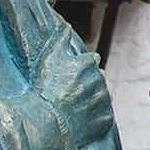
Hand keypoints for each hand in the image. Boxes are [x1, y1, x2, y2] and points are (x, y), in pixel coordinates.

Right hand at [34, 27, 113, 148]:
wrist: (46, 124)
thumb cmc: (44, 89)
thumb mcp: (48, 59)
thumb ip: (60, 39)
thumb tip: (66, 25)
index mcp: (88, 63)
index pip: (89, 62)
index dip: (77, 70)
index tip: (67, 79)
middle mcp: (100, 80)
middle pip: (95, 80)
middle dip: (86, 85)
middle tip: (68, 95)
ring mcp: (103, 101)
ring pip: (100, 98)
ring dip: (91, 101)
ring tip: (72, 109)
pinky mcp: (105, 120)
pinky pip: (102, 117)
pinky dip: (94, 118)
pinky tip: (79, 121)